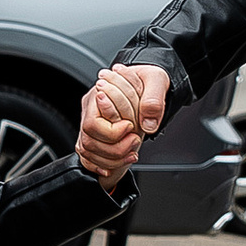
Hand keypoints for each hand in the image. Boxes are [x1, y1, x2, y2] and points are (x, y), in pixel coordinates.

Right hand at [77, 63, 169, 187]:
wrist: (146, 86)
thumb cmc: (147, 82)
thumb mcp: (156, 81)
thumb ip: (153, 100)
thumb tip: (148, 124)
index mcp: (98, 94)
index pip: (92, 124)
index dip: (113, 132)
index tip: (131, 127)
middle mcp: (90, 111)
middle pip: (89, 141)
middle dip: (115, 148)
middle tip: (135, 140)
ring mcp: (90, 126)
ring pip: (89, 152)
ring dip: (113, 158)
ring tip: (132, 152)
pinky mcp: (94, 138)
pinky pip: (89, 159)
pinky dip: (105, 165)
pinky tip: (120, 161)